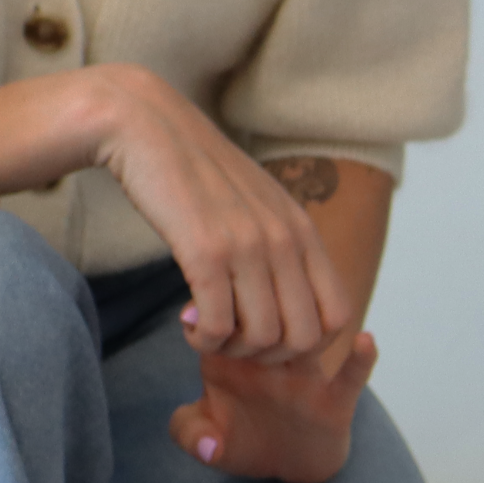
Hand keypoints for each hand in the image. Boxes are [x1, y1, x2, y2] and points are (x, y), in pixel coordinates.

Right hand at [91, 69, 352, 362]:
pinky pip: (220, 326)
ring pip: (263, 340)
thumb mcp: (258, 203)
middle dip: (267, 356)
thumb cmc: (196, 172)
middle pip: (302, 340)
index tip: (267, 334)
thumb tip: (288, 298)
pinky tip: (187, 321)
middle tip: (234, 340)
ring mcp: (249, 245)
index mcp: (302, 230)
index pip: (338, 316)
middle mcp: (285, 239)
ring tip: (207, 329)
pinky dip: (204, 338)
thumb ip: (280, 243)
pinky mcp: (205, 252)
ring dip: (231, 349)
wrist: (146, 126)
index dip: (306, 343)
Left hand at [171, 330, 373, 482]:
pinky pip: (352, 376)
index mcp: (233, 362)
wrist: (289, 467)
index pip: (221, 320)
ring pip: (312, 338)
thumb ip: (189, 436)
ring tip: (304, 342)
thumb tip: (208, 443)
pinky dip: (362, 359)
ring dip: (309, 334)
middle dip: (259, 318)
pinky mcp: (335, 400)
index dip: (209, 317)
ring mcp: (306, 378)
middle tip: (250, 331)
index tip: (200, 326)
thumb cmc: (245, 444)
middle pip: (268, 319)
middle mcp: (271, 361)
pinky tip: (366, 341)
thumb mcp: (208, 445)